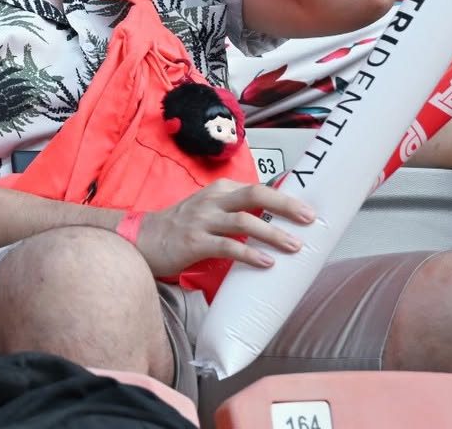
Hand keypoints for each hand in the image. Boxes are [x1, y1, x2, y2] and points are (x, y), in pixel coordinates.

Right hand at [133, 179, 314, 276]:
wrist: (143, 239)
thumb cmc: (179, 227)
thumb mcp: (209, 210)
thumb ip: (236, 212)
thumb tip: (274, 224)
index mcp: (220, 191)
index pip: (258, 188)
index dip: (285, 197)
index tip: (308, 207)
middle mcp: (213, 201)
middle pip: (255, 195)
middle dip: (286, 205)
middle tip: (309, 218)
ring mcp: (202, 220)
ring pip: (244, 220)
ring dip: (273, 233)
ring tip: (295, 245)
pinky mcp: (194, 242)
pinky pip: (227, 246)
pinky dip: (249, 254)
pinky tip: (266, 262)